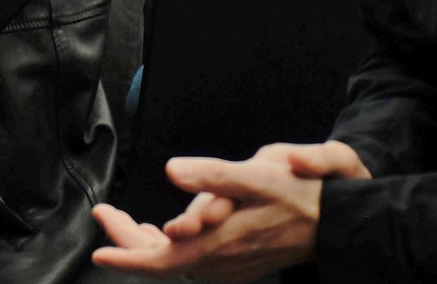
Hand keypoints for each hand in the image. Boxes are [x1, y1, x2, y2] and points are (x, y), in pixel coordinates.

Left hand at [90, 141, 366, 280]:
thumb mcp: (256, 176)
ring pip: (174, 259)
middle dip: (126, 240)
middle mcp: (219, 262)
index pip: (161, 261)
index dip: (127, 259)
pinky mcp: (234, 262)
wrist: (337, 224)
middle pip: (160, 260)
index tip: (99, 255)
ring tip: (118, 220)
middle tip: (103, 214)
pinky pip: (190, 259)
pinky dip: (167, 245)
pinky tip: (157, 232)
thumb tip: (171, 170)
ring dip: (144, 242)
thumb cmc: (299, 197)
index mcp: (218, 245)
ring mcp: (227, 266)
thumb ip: (212, 174)